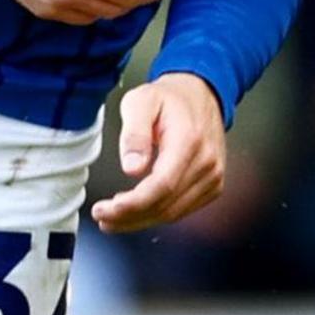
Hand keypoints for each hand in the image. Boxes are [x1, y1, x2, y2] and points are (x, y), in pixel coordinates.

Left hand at [95, 74, 224, 231]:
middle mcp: (207, 163)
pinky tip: (137, 211)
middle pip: (165, 205)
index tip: (105, 209)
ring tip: (113, 217)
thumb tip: (132, 168)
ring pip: (173, 213)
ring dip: (140, 220)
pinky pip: (183, 210)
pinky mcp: (213, 185)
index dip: (132, 205)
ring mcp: (213, 176)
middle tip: (102, 216)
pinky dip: (157, 215)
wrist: (200, 95)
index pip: (161, 186)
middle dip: (129, 217)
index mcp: (189, 141)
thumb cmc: (169, 99)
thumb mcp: (141, 102)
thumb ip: (134, 134)